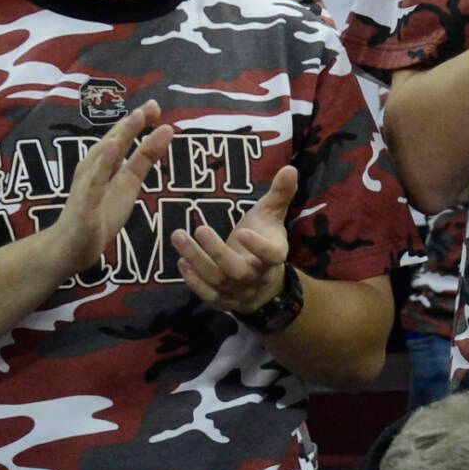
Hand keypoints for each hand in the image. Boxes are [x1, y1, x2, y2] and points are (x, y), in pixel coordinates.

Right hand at [40, 102, 178, 281]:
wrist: (71, 247)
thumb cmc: (99, 213)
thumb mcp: (128, 183)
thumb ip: (144, 158)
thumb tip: (165, 131)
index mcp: (104, 163)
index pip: (122, 137)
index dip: (138, 122)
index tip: (155, 106)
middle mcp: (93, 169)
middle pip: (113, 142)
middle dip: (131, 124)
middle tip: (150, 107)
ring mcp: (87, 186)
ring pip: (104, 159)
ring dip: (118, 138)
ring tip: (135, 120)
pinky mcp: (85, 206)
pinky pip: (94, 185)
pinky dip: (102, 167)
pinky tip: (110, 151)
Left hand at [172, 166, 299, 314]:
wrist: (264, 284)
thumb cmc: (265, 240)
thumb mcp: (272, 216)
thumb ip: (280, 194)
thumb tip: (289, 168)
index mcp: (274, 256)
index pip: (272, 256)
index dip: (258, 247)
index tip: (241, 231)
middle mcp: (257, 278)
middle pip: (238, 271)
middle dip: (217, 252)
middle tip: (200, 228)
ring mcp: (239, 293)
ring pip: (218, 281)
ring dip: (197, 260)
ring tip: (178, 236)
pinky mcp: (223, 301)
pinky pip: (208, 295)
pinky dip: (193, 281)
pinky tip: (181, 261)